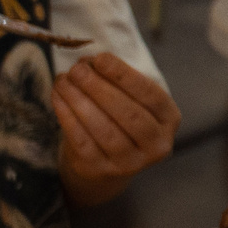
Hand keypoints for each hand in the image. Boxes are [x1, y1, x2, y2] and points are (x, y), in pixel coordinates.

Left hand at [54, 52, 178, 202]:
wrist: (104, 164)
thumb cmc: (119, 120)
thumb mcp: (129, 100)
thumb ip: (118, 81)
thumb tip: (89, 61)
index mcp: (169, 120)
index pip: (151, 95)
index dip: (125, 76)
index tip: (100, 58)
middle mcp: (156, 145)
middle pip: (128, 114)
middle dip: (99, 87)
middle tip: (77, 69)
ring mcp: (129, 162)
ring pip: (103, 128)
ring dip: (79, 100)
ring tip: (63, 80)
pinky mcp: (100, 170)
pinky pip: (81, 140)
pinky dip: (67, 115)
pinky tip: (58, 97)